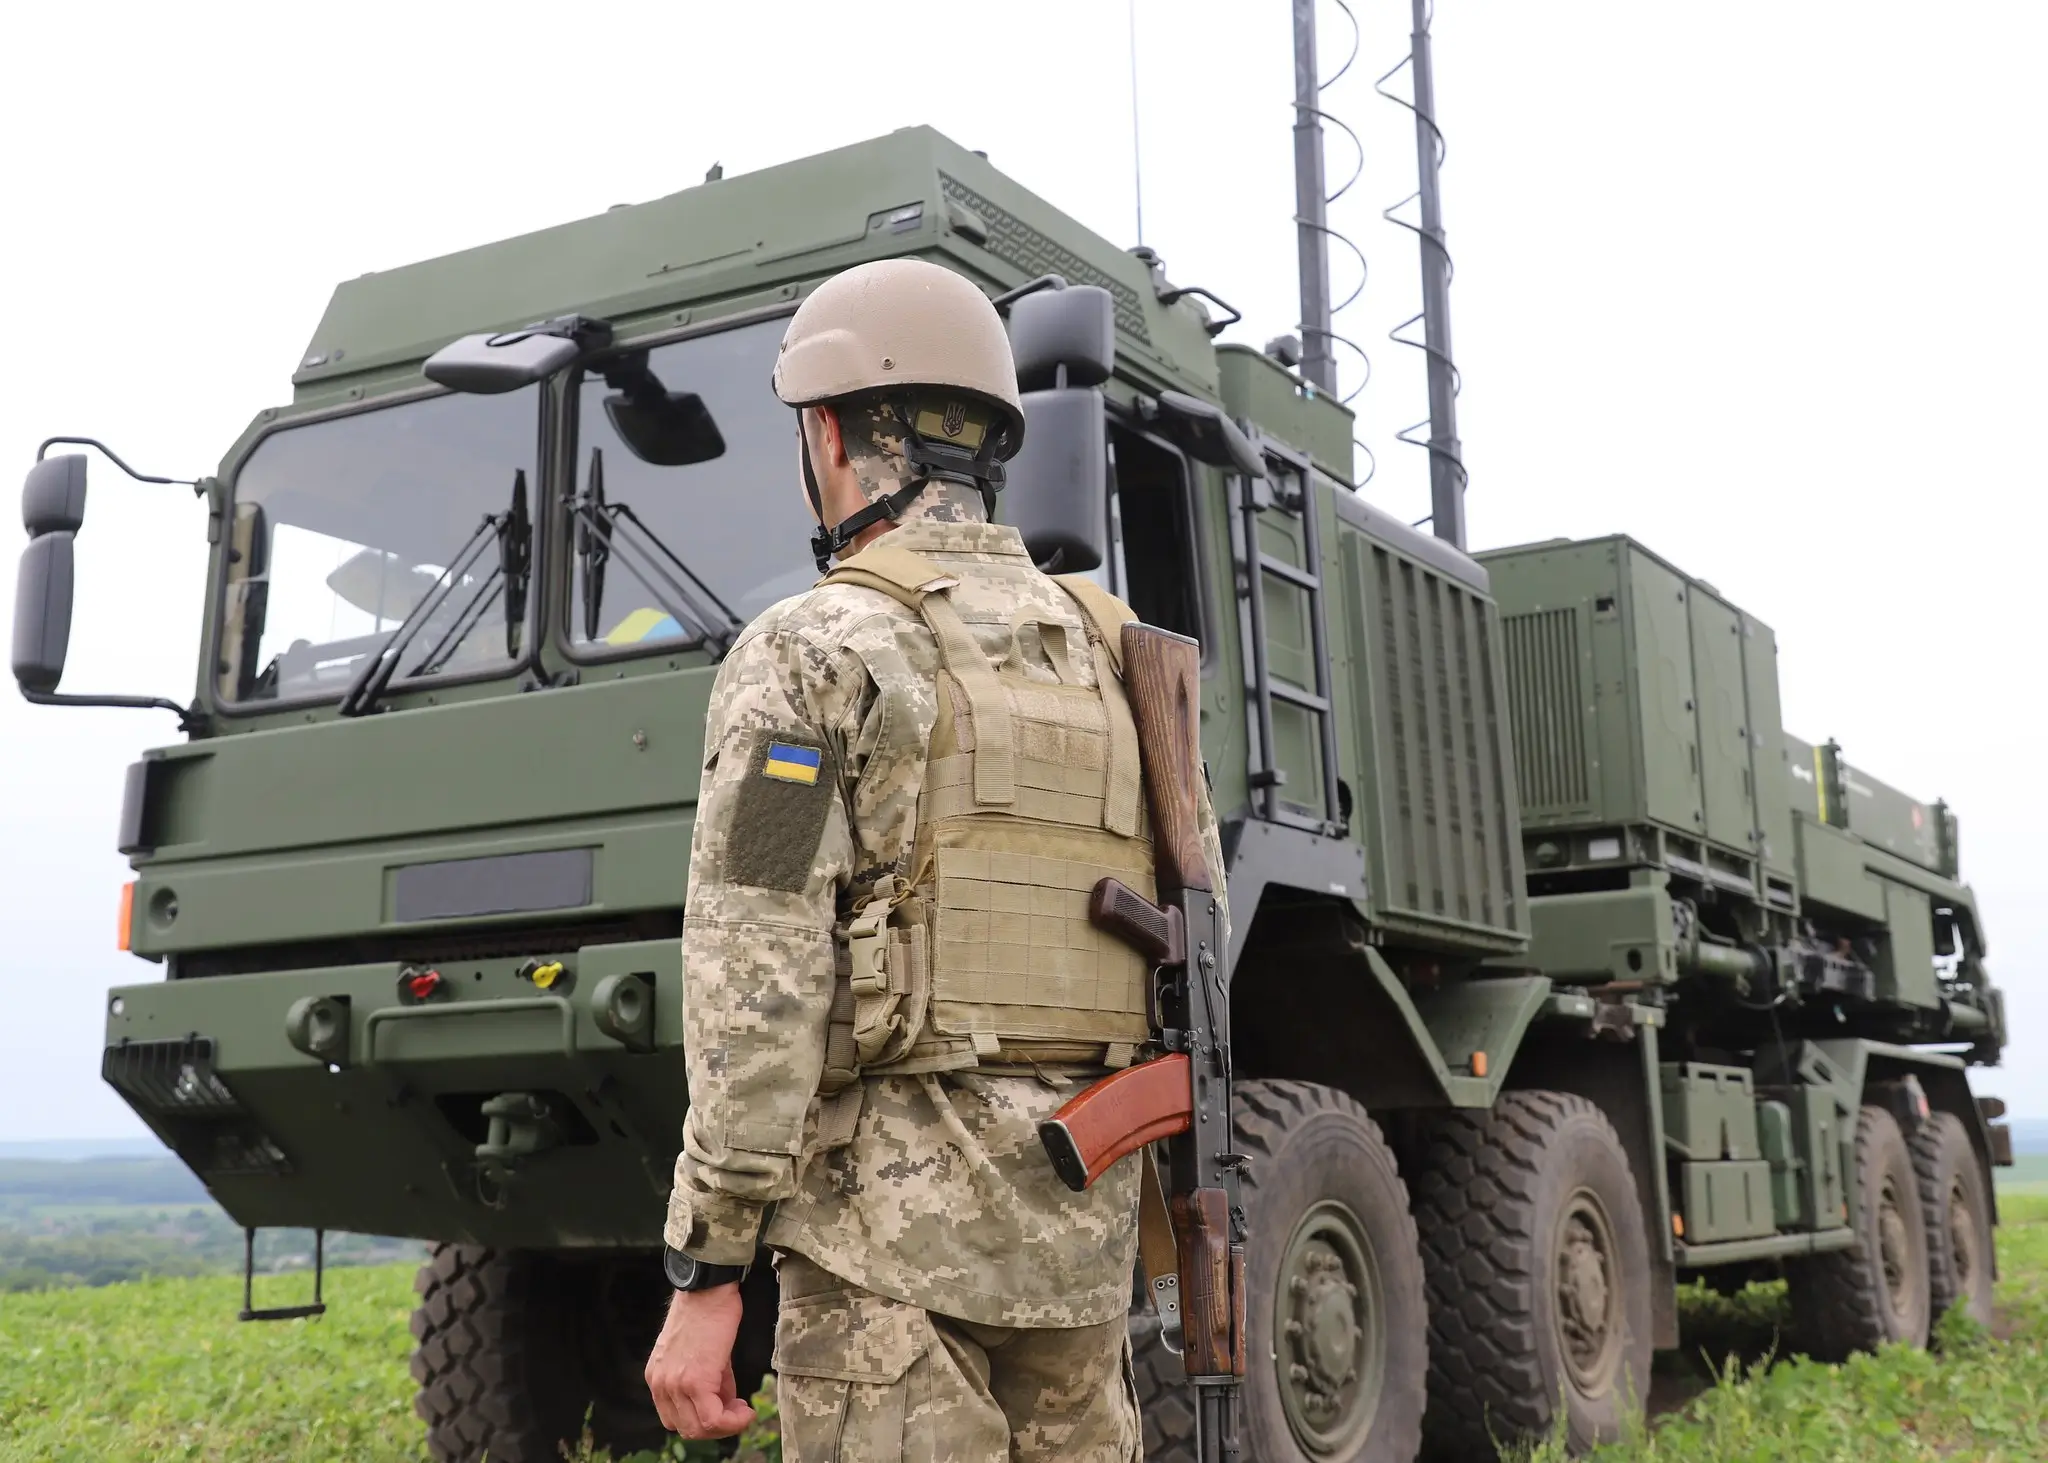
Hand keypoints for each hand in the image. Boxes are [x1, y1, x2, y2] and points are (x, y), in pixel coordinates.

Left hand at [644, 1283, 755, 1439]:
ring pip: (699, 1429)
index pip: (675, 1418)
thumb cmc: (707, 1312)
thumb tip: (725, 1402)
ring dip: (726, 1426)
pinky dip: (732, 1421)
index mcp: (658, 1377)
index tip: (727, 1409)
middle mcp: (660, 1384)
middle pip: (686, 1428)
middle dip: (716, 1427)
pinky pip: (712, 1419)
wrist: (708, 1289)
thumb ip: (708, 1381)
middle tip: (738, 1411)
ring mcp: (675, 1385)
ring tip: (743, 1410)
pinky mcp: (695, 1381)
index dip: (703, 1420)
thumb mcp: (700, 1353)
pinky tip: (746, 1410)